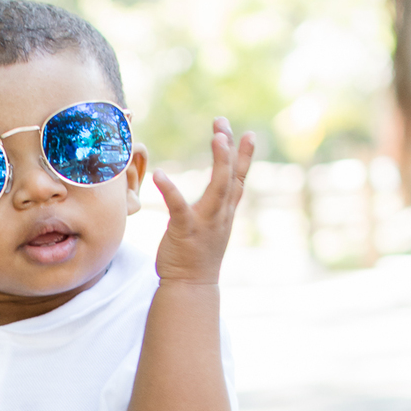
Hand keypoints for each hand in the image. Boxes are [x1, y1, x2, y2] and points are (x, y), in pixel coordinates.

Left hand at [152, 118, 254, 285]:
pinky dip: (171, 190)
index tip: (248, 134)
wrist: (190, 287)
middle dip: (230, 148)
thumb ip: (215, 208)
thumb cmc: (196, 257)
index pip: (239, 181)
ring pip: (218, 187)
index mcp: (225, 213)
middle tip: (222, 123)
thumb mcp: (211, 228)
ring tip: (217, 137)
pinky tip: (162, 174)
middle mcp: (220, 215)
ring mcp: (206, 223)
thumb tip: (217, 192)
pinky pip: (179, 207)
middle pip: (231, 176)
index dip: (245, 157)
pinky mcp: (186, 232)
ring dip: (221, 161)